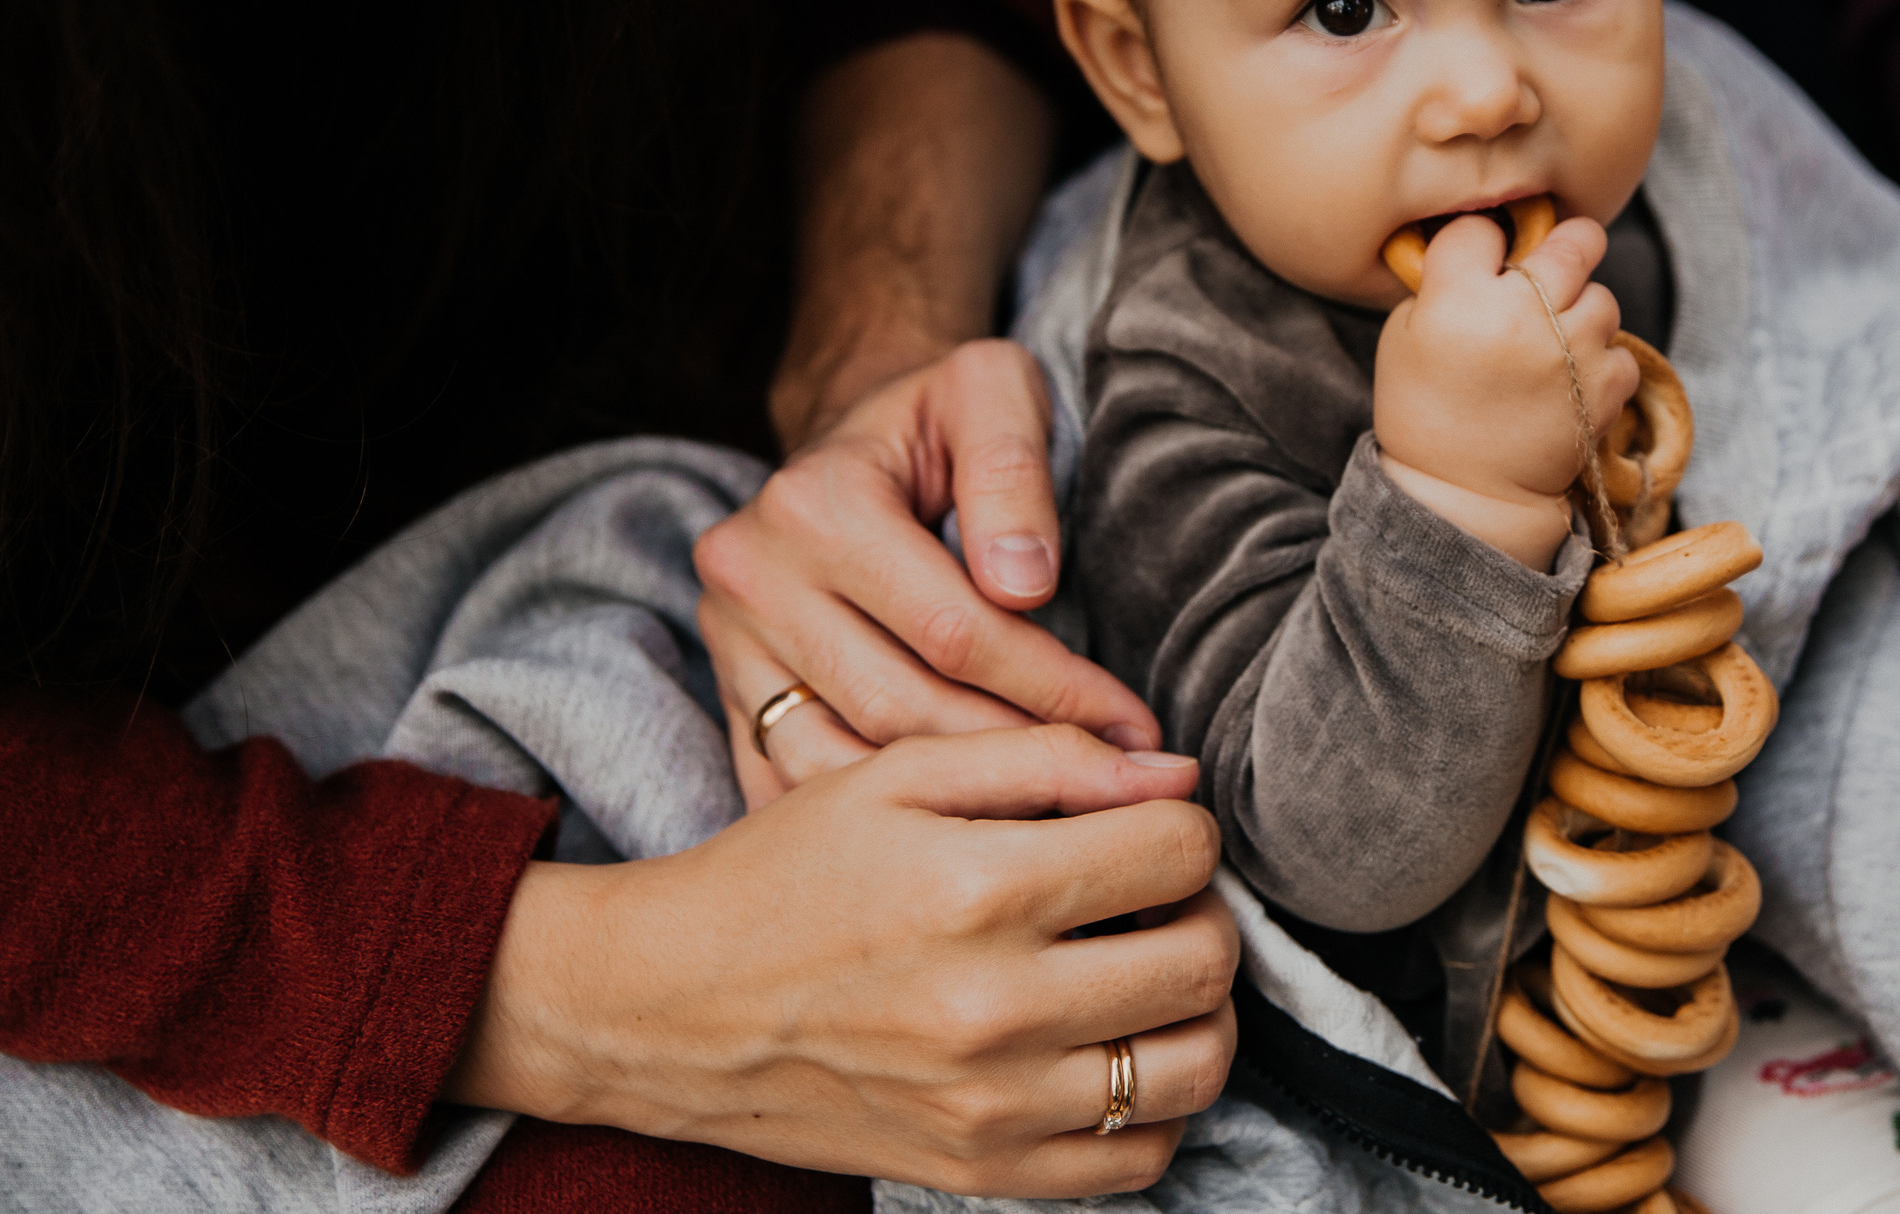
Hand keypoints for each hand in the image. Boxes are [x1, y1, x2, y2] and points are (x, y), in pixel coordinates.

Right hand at [447, 726, 1239, 1193]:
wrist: (668, 1007)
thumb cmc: (786, 872)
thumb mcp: (899, 772)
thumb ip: (1047, 757)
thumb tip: (1177, 776)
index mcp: (977, 888)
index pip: (1178, 851)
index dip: (1180, 823)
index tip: (1143, 825)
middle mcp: (995, 1008)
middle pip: (1204, 959)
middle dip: (1201, 909)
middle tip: (1155, 893)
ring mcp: (994, 1104)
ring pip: (1196, 1066)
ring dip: (1200, 1009)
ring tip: (1150, 969)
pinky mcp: (983, 1171)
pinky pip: (1139, 1158)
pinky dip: (1156, 1104)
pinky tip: (1114, 1047)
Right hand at [696, 340, 1159, 805]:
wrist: (857, 432)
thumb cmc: (945, 415)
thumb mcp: (992, 392)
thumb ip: (1011, 471)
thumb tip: (1023, 583)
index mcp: (814, 505)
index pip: (954, 631)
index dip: (1054, 688)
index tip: (1133, 730)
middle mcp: (752, 576)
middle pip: (898, 706)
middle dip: (1015, 758)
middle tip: (1110, 793)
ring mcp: (730, 643)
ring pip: (843, 762)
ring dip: (950, 808)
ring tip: (1049, 824)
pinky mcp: (729, 692)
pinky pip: (796, 783)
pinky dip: (880, 823)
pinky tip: (962, 835)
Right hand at [1372, 213, 1637, 564]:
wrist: (1465, 494)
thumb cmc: (1426, 411)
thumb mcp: (1403, 337)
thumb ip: (1441, 284)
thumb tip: (1489, 249)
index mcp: (1456, 298)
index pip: (1482, 229)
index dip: (1483, 243)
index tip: (1483, 264)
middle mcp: (1519, 315)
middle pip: (1571, 241)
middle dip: (1566, 247)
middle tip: (1556, 264)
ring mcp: (1569, 350)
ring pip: (1602, 295)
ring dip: (1582, 311)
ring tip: (1554, 343)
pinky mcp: (1604, 387)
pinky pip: (1619, 349)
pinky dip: (1599, 362)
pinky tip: (1568, 382)